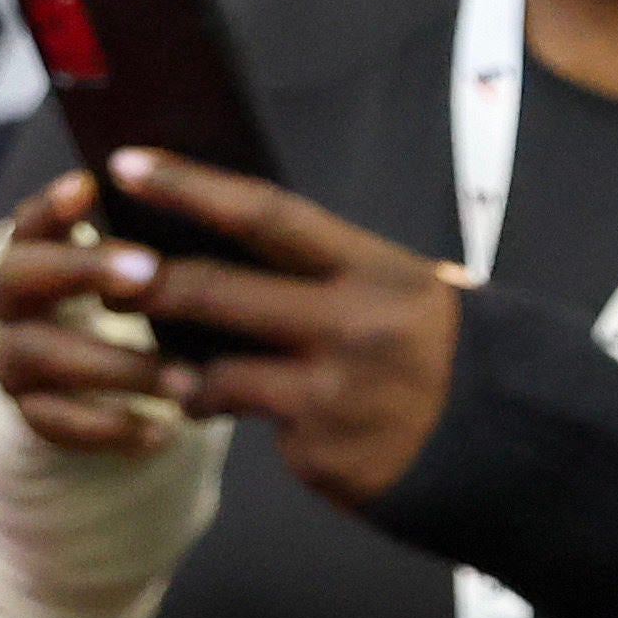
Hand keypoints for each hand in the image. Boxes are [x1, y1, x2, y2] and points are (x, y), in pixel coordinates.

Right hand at [0, 171, 204, 458]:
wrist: (93, 385)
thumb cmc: (136, 303)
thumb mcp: (141, 267)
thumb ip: (157, 239)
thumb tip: (223, 205)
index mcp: (33, 250)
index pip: (30, 219)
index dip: (53, 204)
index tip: (89, 186)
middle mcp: (7, 299)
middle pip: (18, 275)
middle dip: (81, 269)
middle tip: (148, 272)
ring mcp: (9, 356)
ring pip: (38, 353)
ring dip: (115, 365)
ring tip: (185, 379)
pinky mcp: (27, 411)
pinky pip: (54, 422)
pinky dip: (110, 427)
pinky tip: (164, 431)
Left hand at [74, 148, 470, 506]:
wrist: (509, 453)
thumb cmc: (443, 360)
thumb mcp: (407, 294)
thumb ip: (330, 271)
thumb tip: (228, 239)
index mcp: (380, 272)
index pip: (268, 215)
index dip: (192, 186)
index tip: (130, 164)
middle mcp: (356, 327)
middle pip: (217, 291)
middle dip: (147, 283)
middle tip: (107, 276)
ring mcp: (335, 394)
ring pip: (215, 370)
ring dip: (182, 370)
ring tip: (179, 372)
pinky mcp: (320, 452)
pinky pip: (250, 423)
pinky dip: (240, 416)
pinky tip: (270, 418)